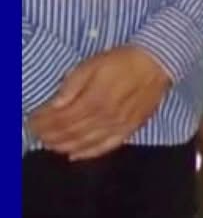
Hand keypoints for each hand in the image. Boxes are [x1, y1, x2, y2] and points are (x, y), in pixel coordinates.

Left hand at [27, 45, 172, 158]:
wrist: (156, 64)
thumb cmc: (121, 61)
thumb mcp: (92, 64)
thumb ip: (72, 85)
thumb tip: (55, 105)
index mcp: (94, 100)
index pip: (61, 119)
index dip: (43, 123)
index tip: (30, 121)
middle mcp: (105, 118)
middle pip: (70, 133)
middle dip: (49, 135)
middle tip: (36, 134)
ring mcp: (118, 126)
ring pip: (85, 143)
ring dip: (63, 146)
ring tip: (49, 144)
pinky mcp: (130, 130)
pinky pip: (106, 147)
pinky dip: (88, 154)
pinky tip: (75, 155)